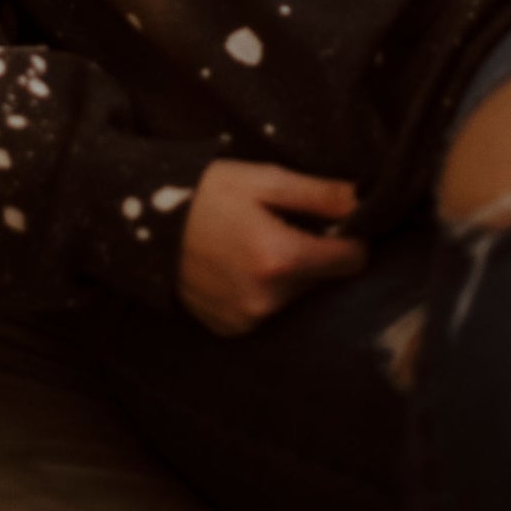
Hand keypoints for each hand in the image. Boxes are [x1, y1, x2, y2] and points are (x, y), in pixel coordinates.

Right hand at [177, 160, 366, 336]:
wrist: (142, 222)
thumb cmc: (207, 192)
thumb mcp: (266, 180)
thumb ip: (322, 194)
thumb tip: (368, 200)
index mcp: (281, 258)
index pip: (352, 260)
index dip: (349, 237)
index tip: (330, 220)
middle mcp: (267, 301)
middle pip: (322, 279)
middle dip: (312, 253)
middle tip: (279, 224)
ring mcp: (246, 321)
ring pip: (296, 296)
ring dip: (287, 273)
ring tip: (253, 242)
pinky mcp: (229, 330)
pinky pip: (267, 310)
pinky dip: (262, 290)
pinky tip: (236, 265)